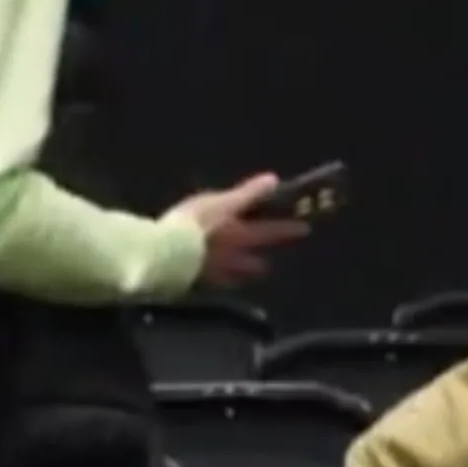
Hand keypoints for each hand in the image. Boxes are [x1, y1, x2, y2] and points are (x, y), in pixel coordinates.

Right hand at [168, 173, 310, 287]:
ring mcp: (215, 276)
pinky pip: (209, 284)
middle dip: (259, 263)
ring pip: (233, 277)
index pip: (272, 232)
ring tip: (235, 273)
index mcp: (242, 237)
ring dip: (237, 274)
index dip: (289, 229)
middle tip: (263, 262)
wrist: (163, 255)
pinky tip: (204, 279)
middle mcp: (234, 260)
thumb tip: (274, 181)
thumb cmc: (193, 224)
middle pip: (254, 264)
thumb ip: (248, 194)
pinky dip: (210, 281)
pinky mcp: (195, 286)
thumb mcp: (221, 202)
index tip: (304, 229)